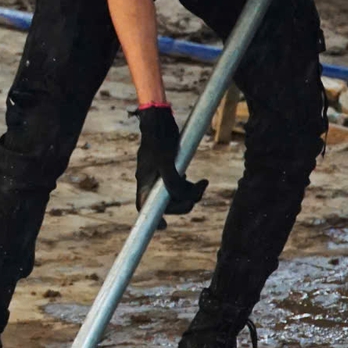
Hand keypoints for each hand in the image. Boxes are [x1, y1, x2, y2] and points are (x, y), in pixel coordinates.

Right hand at [134, 106, 207, 222]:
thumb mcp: (166, 162)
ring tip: (203, 184)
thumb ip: (173, 182)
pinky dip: (188, 185)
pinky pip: (179, 184)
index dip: (153, 219)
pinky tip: (194, 180)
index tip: (164, 226)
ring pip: (175, 194)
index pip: (145, 207)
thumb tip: (182, 196)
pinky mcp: (168, 170)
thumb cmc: (159, 140)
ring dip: (190, 192)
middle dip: (184, 201)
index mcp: (145, 183)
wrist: (160, 120)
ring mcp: (160, 176)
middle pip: (166, 203)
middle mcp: (151, 182)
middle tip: (199, 192)